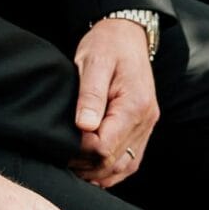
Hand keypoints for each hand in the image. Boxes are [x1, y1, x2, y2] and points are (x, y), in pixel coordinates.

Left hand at [69, 18, 159, 188]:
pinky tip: (92, 169)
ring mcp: (146, 128)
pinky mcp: (143, 131)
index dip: (81, 151)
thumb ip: (90, 95)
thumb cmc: (107, 45)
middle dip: (86, 165)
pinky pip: (129, 163)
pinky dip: (110, 171)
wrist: (127, 36)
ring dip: (97, 172)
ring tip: (74, 166)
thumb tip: (84, 126)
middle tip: (61, 158)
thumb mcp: (94, 62)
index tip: (62, 144)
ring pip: (123, 168)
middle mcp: (145, 121)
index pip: (105, 147)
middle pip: (113, 162)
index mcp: (134, 105)